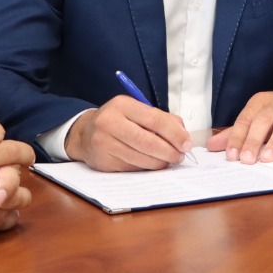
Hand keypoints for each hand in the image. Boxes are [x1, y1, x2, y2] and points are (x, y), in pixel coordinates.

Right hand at [64, 95, 192, 171]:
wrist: (85, 133)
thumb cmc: (118, 121)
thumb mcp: (137, 111)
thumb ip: (162, 119)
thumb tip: (183, 135)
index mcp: (122, 105)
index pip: (155, 120)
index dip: (174, 134)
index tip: (187, 144)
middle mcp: (110, 122)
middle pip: (148, 141)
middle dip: (169, 151)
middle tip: (180, 157)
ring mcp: (104, 142)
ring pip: (141, 158)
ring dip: (160, 162)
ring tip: (169, 161)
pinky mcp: (103, 161)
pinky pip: (132, 168)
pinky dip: (146, 168)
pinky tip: (151, 164)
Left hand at [206, 90, 272, 163]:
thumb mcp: (257, 119)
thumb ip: (236, 132)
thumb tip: (211, 146)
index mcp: (260, 102)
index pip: (245, 119)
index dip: (237, 137)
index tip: (232, 155)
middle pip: (263, 121)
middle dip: (253, 141)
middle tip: (247, 159)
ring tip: (267, 158)